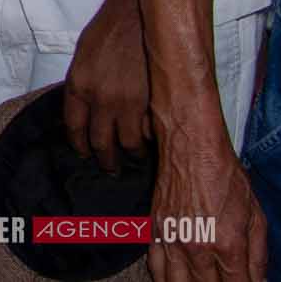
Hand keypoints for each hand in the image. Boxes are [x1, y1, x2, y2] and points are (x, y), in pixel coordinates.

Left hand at [63, 0, 150, 171]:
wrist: (135, 15)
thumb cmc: (106, 32)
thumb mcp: (82, 58)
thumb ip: (83, 86)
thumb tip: (87, 111)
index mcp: (78, 86)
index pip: (74, 128)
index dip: (80, 145)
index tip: (85, 153)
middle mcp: (101, 99)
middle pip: (101, 143)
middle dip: (105, 160)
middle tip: (110, 168)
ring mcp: (129, 102)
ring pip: (129, 144)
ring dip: (131, 155)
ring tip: (133, 158)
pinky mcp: (153, 101)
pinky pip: (150, 132)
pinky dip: (151, 140)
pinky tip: (151, 142)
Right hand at [148, 107, 265, 281]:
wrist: (190, 147)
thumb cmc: (223, 175)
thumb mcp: (255, 216)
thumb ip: (258, 256)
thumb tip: (259, 280)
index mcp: (227, 244)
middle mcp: (197, 247)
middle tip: (224, 281)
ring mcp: (172, 240)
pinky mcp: (155, 231)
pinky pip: (155, 267)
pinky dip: (165, 279)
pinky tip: (177, 280)